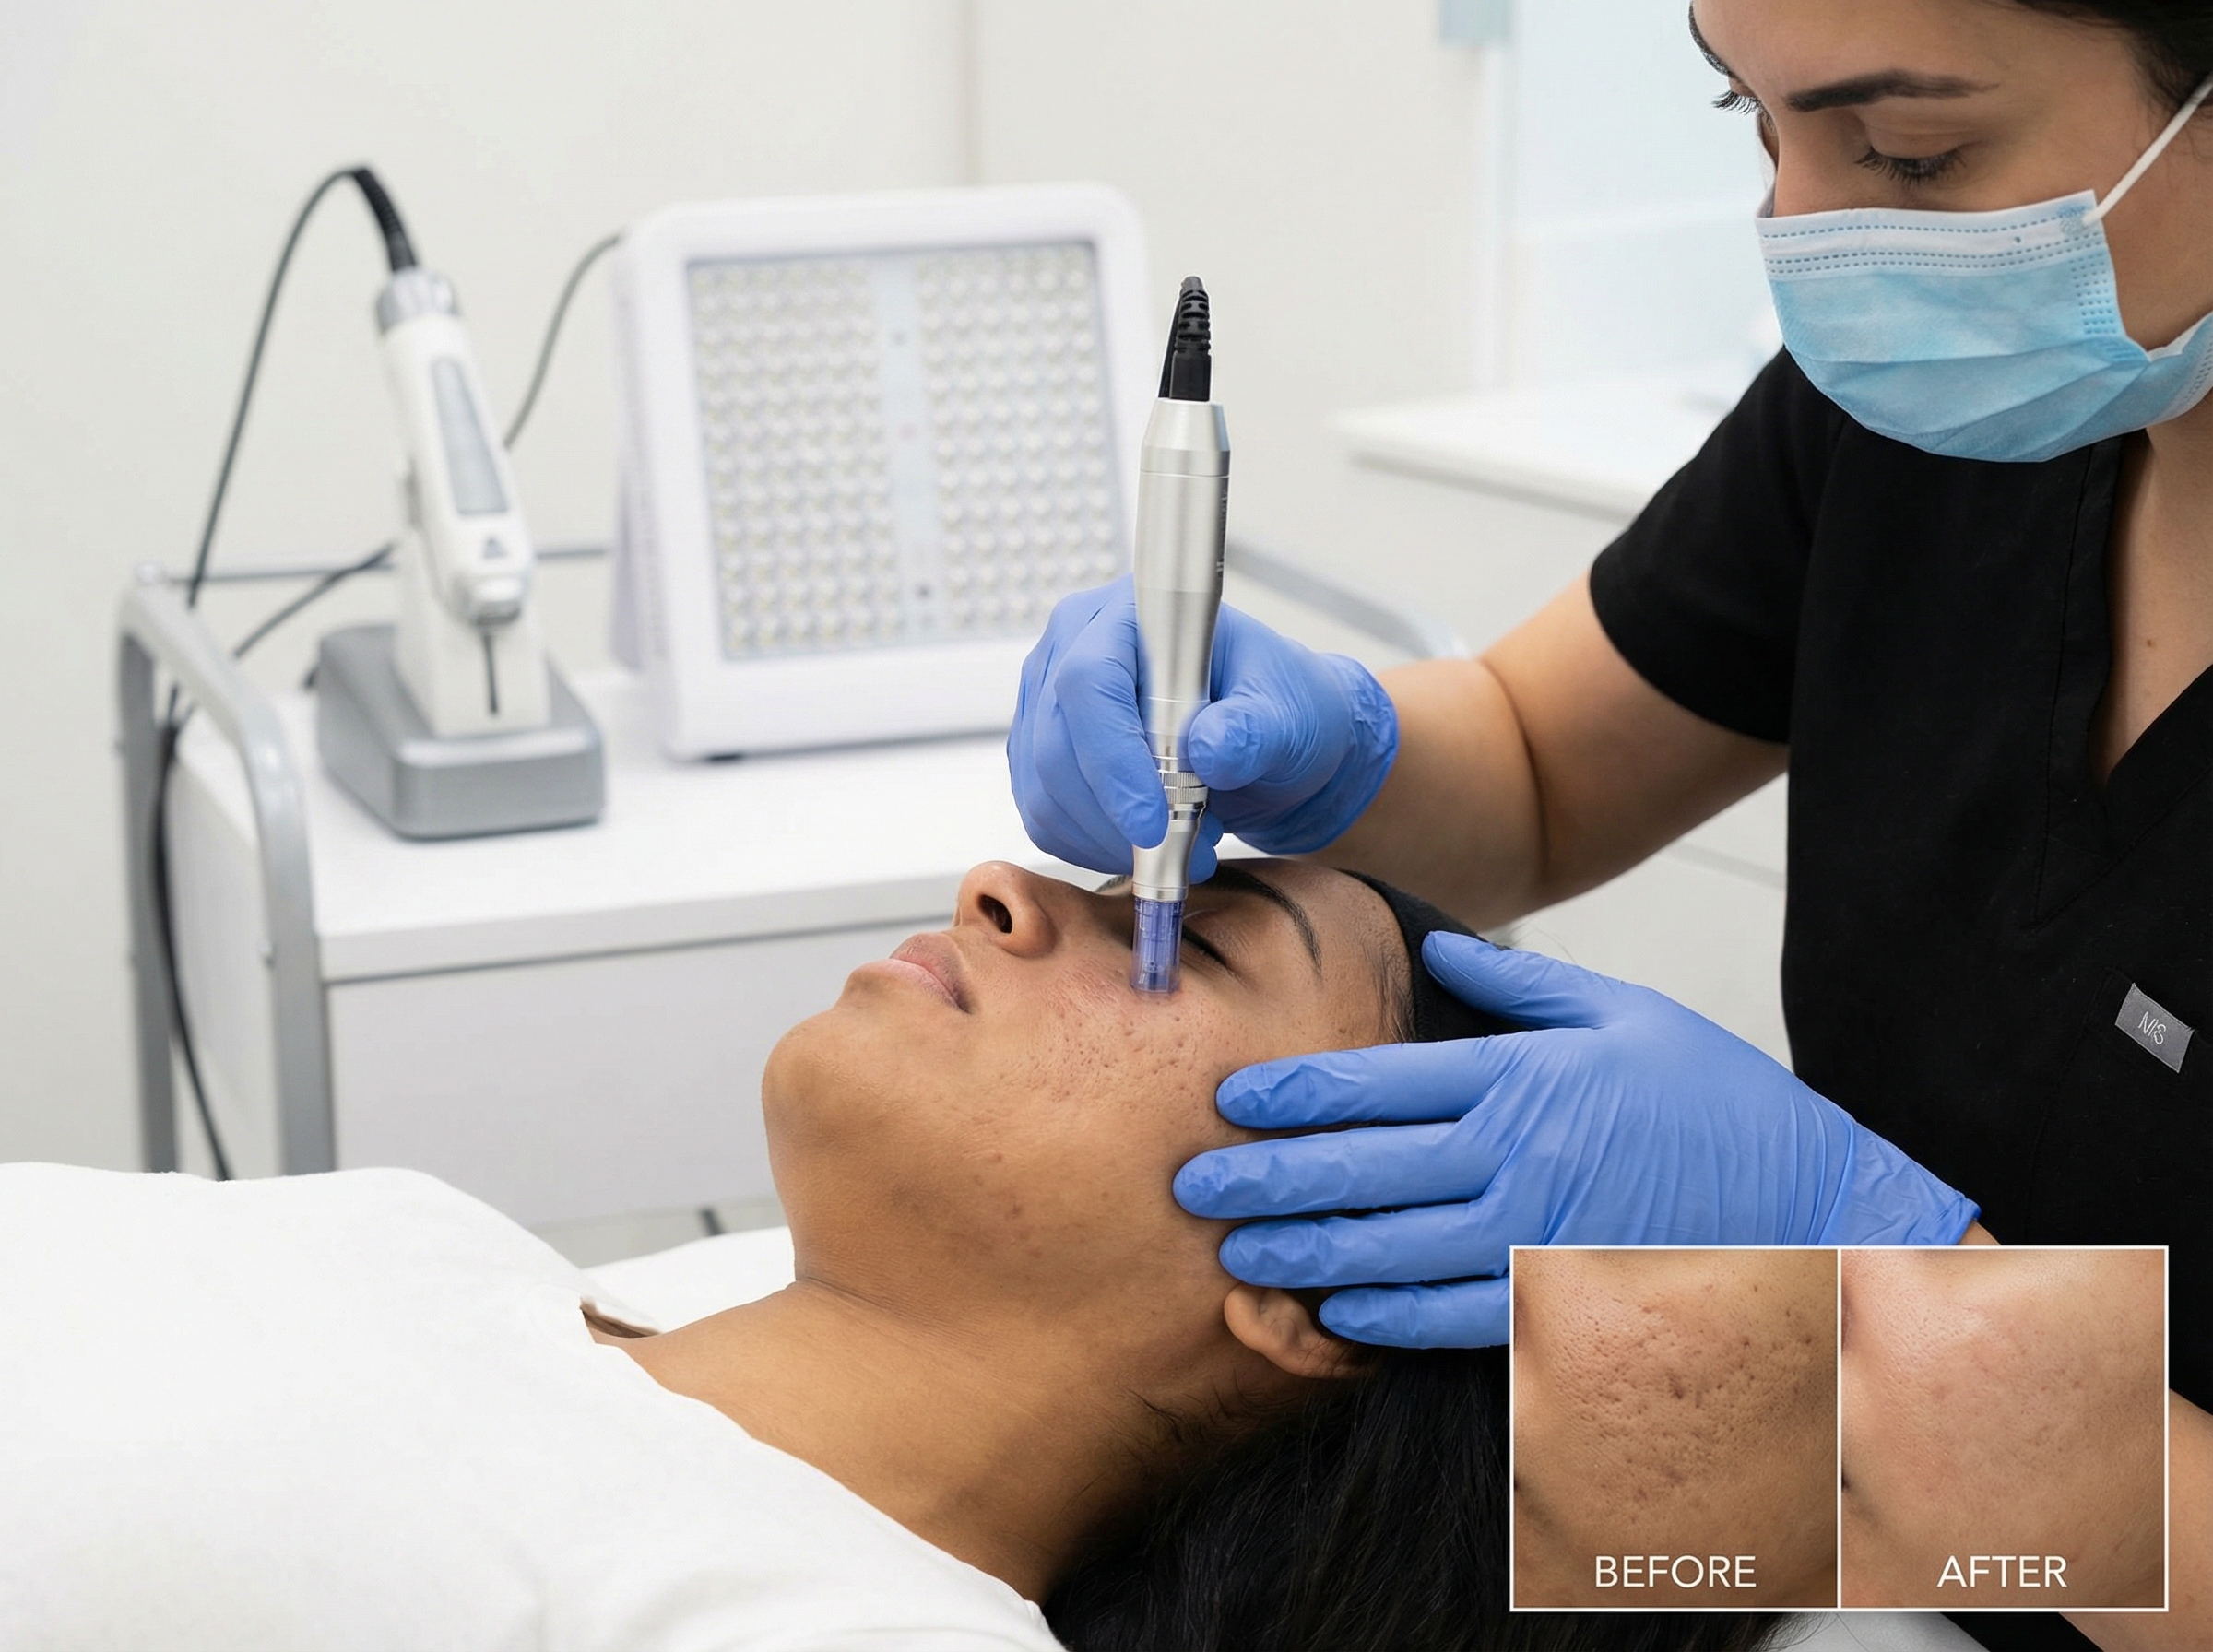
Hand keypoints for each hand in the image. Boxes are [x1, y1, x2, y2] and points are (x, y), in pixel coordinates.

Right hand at [1006, 578, 1398, 875]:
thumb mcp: (1289, 716)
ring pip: (1046, 793)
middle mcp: (1075, 649)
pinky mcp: (1042, 754)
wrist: (1271, 742)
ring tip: (1185, 839)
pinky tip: (1150, 843)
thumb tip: (1208, 749)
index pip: (1091, 681)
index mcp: (1132, 615)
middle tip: (1190, 845)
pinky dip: (1095, 847)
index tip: (1153, 823)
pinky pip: (1046, 818)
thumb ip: (1254, 730)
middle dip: (1117, 816)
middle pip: (1056, 745)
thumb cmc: (1279, 709)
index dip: (1114, 759)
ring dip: (1110, 839)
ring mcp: (1048, 703)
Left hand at [1174, 934, 1976, 1347]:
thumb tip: (1445, 947)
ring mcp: (1531, 1240)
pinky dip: (1382, 1318)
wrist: (1819, 1207)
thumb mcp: (1626, 1014)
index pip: (1375, 1083)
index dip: (1292, 1093)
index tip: (1229, 1100)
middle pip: (1358, 1170)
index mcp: (1519, 1078)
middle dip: (1264, 1177)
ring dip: (1299, 1252)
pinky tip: (1331, 1311)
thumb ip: (1523, 986)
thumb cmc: (1719, 1104)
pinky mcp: (1557, 1306)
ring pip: (1385, 1250)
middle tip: (1191, 1185)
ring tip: (1236, 1252)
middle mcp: (1512, 1158)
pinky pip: (1448, 1319)